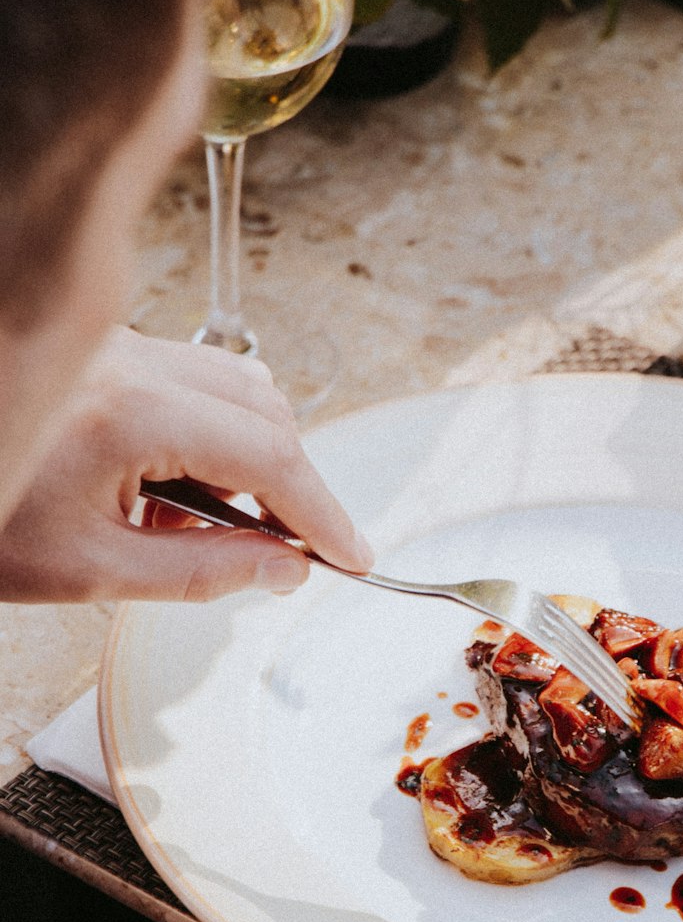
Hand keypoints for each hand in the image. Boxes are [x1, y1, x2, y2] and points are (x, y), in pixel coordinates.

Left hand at [0, 326, 371, 602]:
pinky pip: (196, 380)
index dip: (321, 512)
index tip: (352, 557)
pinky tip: (174, 489)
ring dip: (252, 456)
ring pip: (238, 386)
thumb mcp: (91, 571)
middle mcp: (132, 362)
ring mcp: (119, 348)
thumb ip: (201, 573)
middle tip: (287, 554)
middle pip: (266, 410)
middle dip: (291, 484)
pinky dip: (213, 432)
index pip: (267, 457)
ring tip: (210, 527)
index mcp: (129, 414)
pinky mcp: (109, 352)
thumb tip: (287, 571)